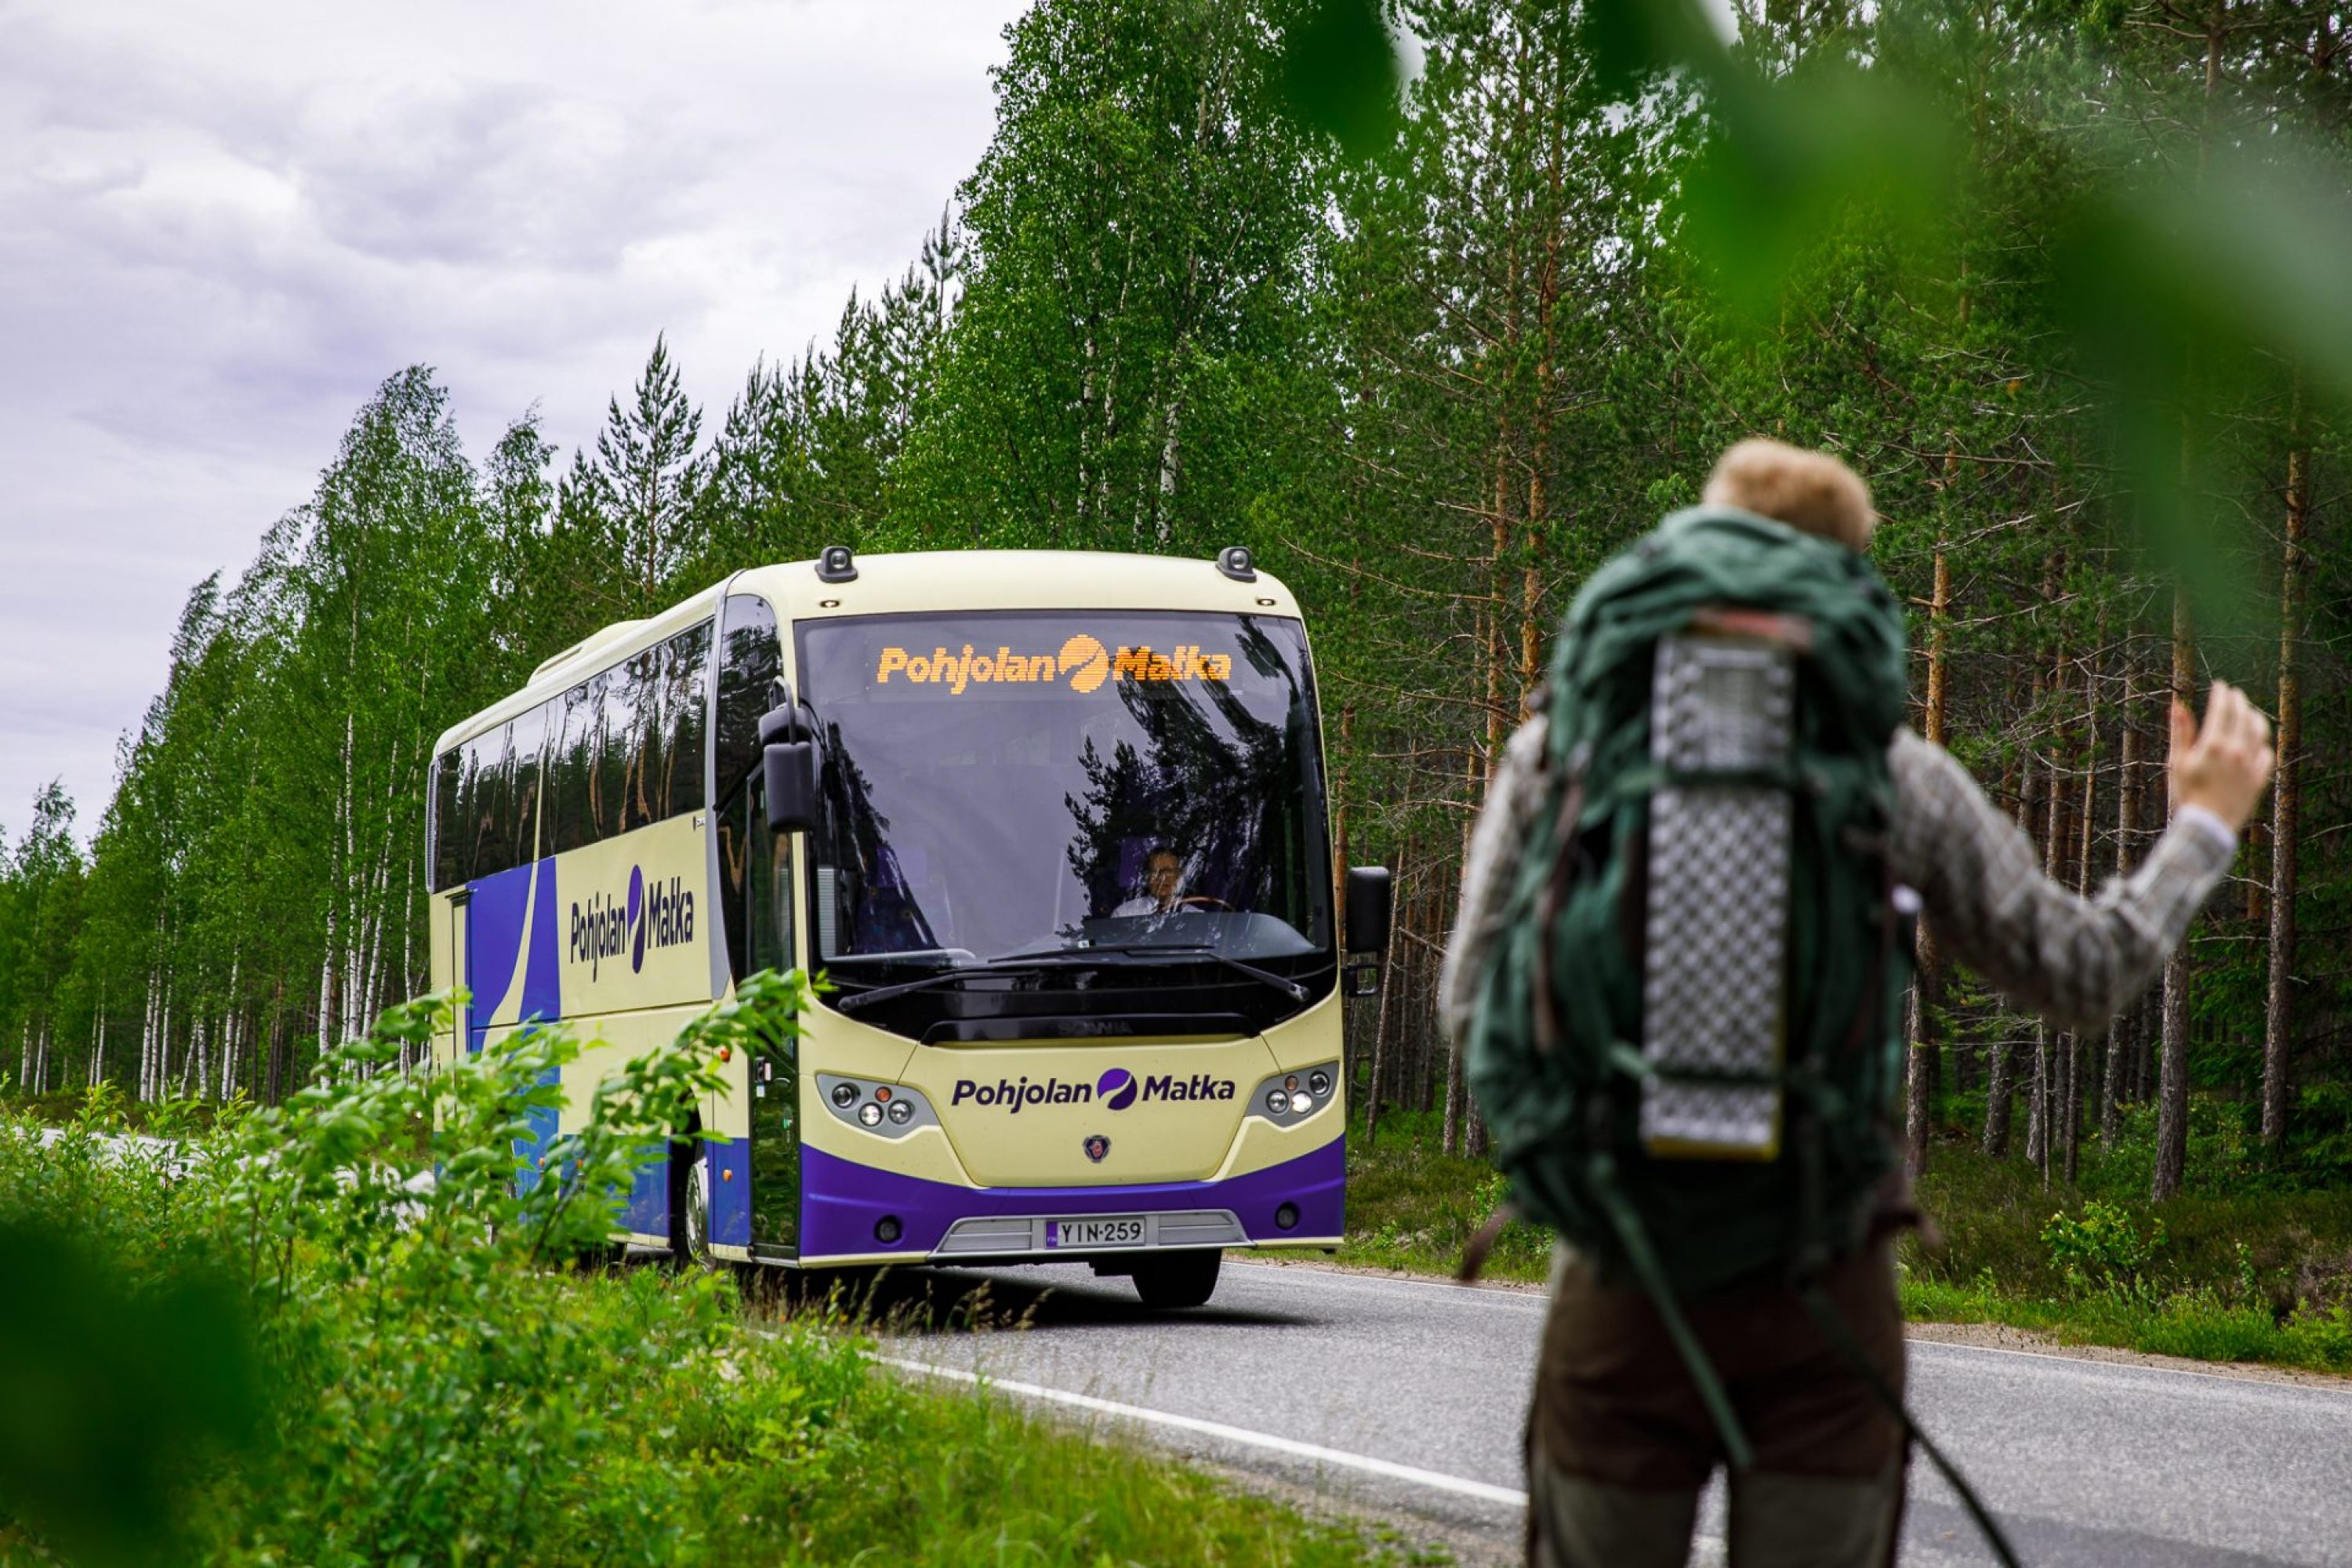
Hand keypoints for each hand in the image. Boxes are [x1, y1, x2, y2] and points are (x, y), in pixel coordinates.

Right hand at [2168, 680, 2276, 834]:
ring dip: (2254, 717)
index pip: (2222, 709)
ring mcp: (2250, 764)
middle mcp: (2236, 750)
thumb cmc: (2186, 793)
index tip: (2220, 685)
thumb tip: (2178, 706)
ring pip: (2259, 731)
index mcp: (2213, 744)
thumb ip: (2181, 732)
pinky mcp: (2259, 778)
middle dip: (2238, 700)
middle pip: (2242, 715)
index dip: (2221, 694)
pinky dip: (2262, 742)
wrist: (2207, 825)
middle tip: (2234, 693)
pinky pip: (2266, 753)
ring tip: (2248, 711)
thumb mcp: (2177, 762)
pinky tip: (2256, 740)